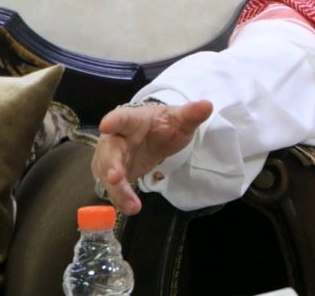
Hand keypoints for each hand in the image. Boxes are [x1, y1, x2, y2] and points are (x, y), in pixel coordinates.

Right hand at [90, 99, 212, 214]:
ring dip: (118, 189)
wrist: (156, 136)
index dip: (114, 121)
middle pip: (109, 151)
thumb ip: (191, 114)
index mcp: (133, 120)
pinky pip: (114, 187)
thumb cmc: (164, 125)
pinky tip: (131, 208)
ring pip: (108, 174)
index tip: (106, 125)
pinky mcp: (114, 174)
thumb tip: (207, 105)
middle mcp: (117, 138)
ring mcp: (112, 157)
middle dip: (110, 165)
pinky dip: (121, 199)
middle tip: (115, 177)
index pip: (122, 118)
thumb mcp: (179, 120)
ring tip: (131, 205)